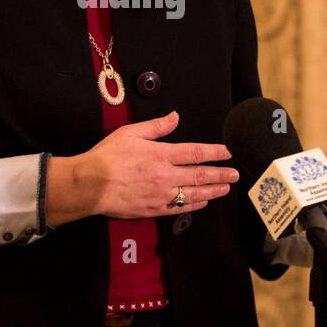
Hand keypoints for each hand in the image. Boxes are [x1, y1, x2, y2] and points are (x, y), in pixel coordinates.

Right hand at [45, 110, 239, 224]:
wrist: (90, 185)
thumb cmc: (107, 157)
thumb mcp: (130, 133)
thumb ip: (156, 126)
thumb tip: (175, 117)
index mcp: (161, 154)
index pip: (196, 152)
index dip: (215, 152)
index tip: (228, 152)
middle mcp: (166, 176)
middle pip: (200, 175)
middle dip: (221, 174)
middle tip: (236, 174)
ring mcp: (161, 195)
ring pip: (194, 194)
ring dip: (213, 190)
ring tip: (226, 188)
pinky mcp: (154, 209)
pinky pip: (180, 208)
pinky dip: (195, 205)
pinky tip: (203, 203)